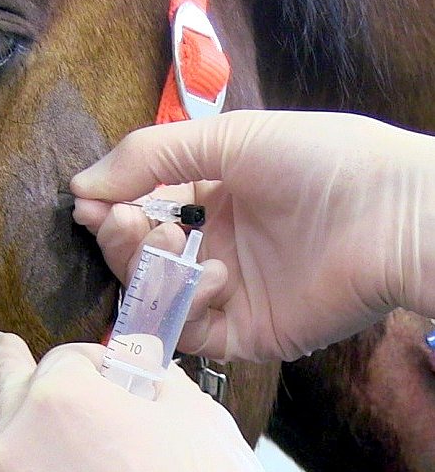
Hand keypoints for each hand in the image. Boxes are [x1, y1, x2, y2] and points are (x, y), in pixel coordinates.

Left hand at [0, 332, 347, 471]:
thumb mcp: (196, 414)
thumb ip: (154, 378)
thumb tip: (138, 370)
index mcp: (59, 397)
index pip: (64, 358)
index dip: (95, 362)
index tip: (110, 375)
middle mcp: (14, 445)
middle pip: (13, 395)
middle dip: (10, 366)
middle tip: (1, 348)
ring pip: (16, 462)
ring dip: (42, 459)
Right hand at [72, 109, 434, 361]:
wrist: (392, 214)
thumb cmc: (321, 162)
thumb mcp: (230, 137)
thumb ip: (150, 156)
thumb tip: (80, 183)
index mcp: (213, 200)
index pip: (142, 211)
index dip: (112, 208)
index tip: (87, 203)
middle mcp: (215, 248)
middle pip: (140, 258)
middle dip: (122, 239)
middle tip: (120, 221)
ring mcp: (228, 294)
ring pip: (155, 297)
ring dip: (147, 270)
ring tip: (168, 240)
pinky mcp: (244, 333)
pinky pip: (189, 332)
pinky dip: (185, 307)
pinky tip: (214, 277)